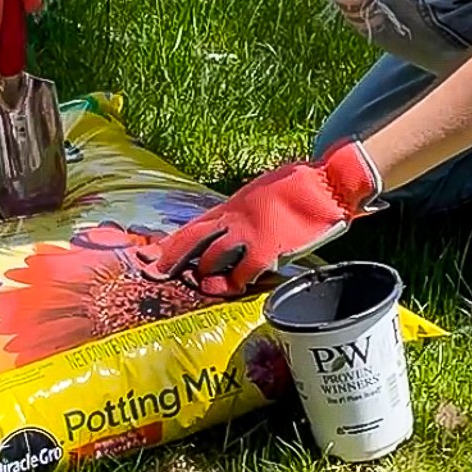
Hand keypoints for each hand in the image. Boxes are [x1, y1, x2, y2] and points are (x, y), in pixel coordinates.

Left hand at [147, 142, 382, 296]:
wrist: (325, 183)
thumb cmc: (297, 187)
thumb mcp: (258, 194)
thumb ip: (241, 212)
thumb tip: (230, 226)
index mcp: (230, 206)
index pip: (191, 227)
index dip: (168, 244)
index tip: (146, 255)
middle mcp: (233, 218)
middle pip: (191, 241)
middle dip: (169, 259)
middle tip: (152, 273)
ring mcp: (247, 234)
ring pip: (211, 259)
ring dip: (204, 275)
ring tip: (202, 286)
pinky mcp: (266, 248)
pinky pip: (241, 273)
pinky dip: (234, 283)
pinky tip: (231, 288)